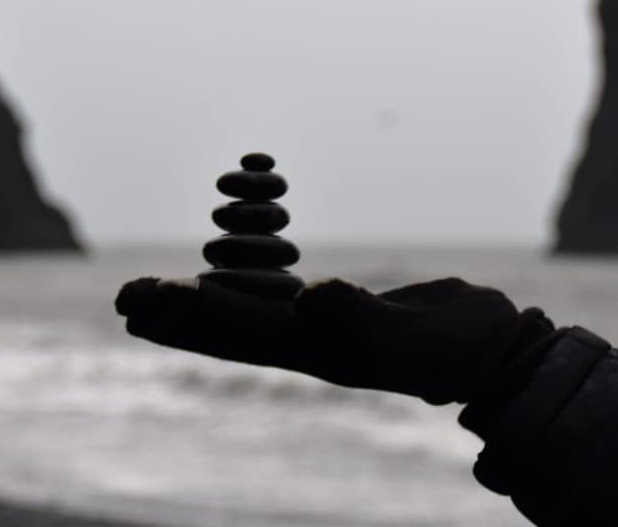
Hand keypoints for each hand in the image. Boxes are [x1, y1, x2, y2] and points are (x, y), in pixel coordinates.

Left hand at [115, 275, 535, 405]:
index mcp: (316, 351)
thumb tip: (313, 297)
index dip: (186, 315)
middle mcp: (307, 340)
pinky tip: (228, 267)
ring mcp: (319, 326)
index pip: (236, 332)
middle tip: (124, 297)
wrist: (493, 349)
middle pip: (225, 327)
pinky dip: (245, 275)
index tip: (141, 299)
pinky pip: (276, 292)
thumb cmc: (462, 347)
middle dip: (174, 312)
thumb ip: (364, 319)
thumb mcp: (417, 334)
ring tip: (156, 289)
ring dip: (199, 295)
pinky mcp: (336, 309)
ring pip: (244, 308)